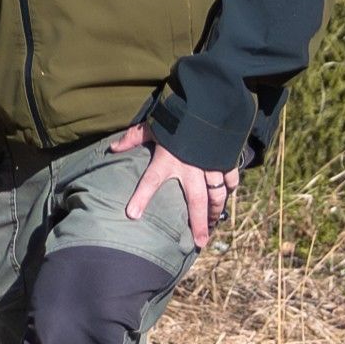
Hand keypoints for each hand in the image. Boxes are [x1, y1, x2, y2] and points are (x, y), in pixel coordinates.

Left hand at [112, 122, 238, 247]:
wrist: (208, 101)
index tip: (132, 215)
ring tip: (212, 226)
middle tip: (200, 242)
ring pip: (217, 195)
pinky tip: (227, 196)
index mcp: (168, 159)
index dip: (141, 198)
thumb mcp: (152, 125)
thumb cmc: (176, 114)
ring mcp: (211, 165)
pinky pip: (231, 178)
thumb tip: (113, 148)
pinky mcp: (226, 159)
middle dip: (197, 224)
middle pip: (195, 202)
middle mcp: (191, 167)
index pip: (150, 182)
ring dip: (215, 212)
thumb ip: (133, 138)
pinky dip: (230, 188)